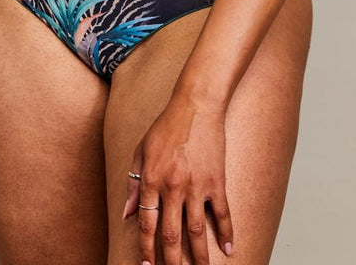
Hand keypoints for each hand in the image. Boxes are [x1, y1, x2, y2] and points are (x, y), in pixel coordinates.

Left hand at [123, 97, 233, 264]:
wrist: (196, 105)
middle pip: (171, 234)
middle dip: (171, 262)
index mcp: (151, 179)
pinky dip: (226, 233)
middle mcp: (173, 186)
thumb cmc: (166, 126)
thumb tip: (126, 215)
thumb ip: (133, 183)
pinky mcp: (217, 181)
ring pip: (196, 231)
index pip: (147, 224)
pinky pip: (223, 213)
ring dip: (198, 257)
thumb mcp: (141, 150)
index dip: (146, 248)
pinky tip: (229, 250)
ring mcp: (196, 185)